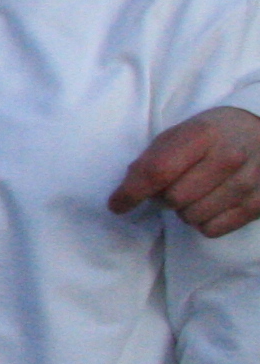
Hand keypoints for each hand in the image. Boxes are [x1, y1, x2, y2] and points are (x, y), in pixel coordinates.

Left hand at [112, 107, 259, 237]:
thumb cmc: (214, 134)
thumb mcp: (181, 133)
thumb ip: (154, 157)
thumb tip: (129, 189)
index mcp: (203, 134)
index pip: (158, 170)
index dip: (132, 192)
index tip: (116, 205)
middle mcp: (229, 157)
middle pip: (173, 198)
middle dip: (163, 198)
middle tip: (172, 187)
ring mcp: (249, 182)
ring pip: (192, 217)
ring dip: (184, 211)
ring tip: (195, 194)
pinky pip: (213, 230)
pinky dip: (203, 223)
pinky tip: (211, 205)